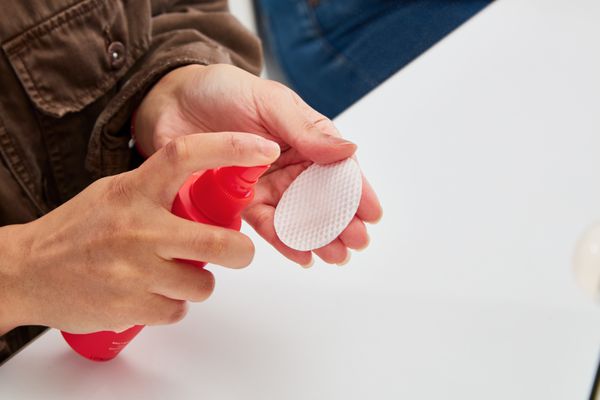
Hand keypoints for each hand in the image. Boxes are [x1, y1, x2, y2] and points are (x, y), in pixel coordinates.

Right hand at [0, 133, 279, 333]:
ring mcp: (134, 270)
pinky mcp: (130, 306)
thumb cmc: (75, 231)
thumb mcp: (115, 194)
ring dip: (197, 283)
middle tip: (239, 252)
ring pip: (201, 283)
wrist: (26, 272)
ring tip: (171, 274)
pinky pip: (178, 310)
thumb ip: (157, 191)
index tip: (264, 148)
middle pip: (217, 242)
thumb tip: (207, 193)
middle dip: (240, 253)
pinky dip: (173, 306)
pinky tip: (151, 293)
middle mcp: (137, 227)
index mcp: (133, 191)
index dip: (230, 147)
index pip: (185, 156)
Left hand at [135, 64, 382, 266]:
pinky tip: (302, 255)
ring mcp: (266, 185)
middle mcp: (289, 165)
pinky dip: (284, 242)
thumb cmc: (224, 92)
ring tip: (335, 256)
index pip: (338, 167)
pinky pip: (266, 225)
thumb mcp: (270, 102)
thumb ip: (305, 129)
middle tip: (356, 243)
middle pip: (322, 198)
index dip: (357, 191)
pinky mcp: (239, 201)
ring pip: (298, 217)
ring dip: (319, 238)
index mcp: (304, 138)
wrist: (173, 101)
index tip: (372, 213)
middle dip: (342, 222)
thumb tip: (348, 150)